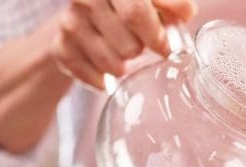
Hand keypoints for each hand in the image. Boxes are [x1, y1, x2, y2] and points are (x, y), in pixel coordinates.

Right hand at [51, 0, 196, 88]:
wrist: (89, 9)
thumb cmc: (131, 4)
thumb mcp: (154, 0)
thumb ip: (172, 4)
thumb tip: (185, 12)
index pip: (135, 13)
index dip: (156, 36)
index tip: (165, 48)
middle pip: (128, 47)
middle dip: (139, 51)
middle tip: (137, 43)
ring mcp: (69, 23)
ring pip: (113, 67)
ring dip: (124, 66)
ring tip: (121, 52)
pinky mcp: (59, 47)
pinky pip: (93, 78)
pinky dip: (104, 79)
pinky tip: (106, 67)